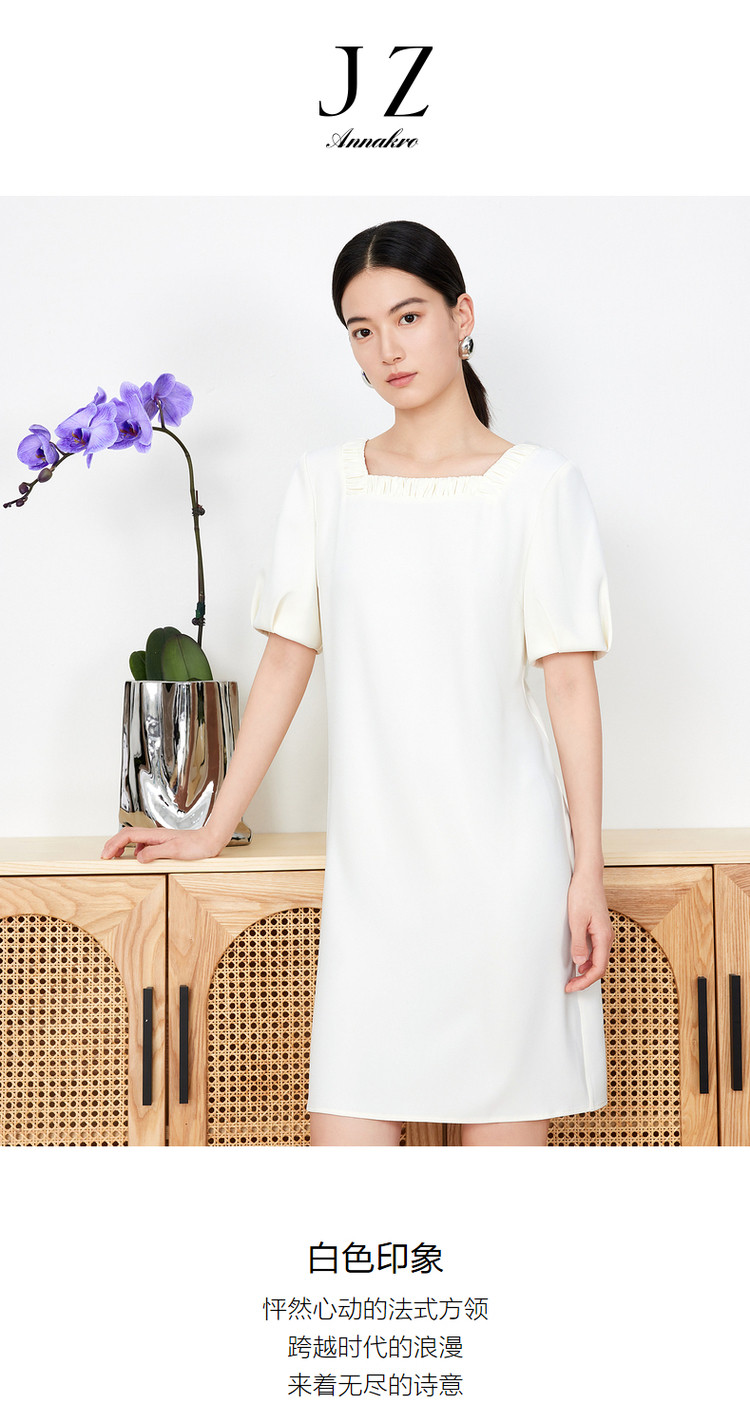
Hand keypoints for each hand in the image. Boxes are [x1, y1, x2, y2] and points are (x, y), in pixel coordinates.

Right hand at [100, 826, 221, 862]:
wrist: (211, 840)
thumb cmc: (197, 845)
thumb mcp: (175, 851)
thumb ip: (155, 853)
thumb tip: (138, 857)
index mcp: (155, 835)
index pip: (127, 835)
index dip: (113, 844)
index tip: (105, 856)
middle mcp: (155, 835)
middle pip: (127, 835)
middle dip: (113, 844)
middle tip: (105, 857)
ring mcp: (159, 839)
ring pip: (134, 840)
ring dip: (122, 847)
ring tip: (116, 857)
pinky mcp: (164, 844)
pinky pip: (144, 845)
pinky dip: (135, 851)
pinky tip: (138, 858)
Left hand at [564, 868, 613, 992]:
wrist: (588, 877)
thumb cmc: (583, 894)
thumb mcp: (576, 920)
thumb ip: (579, 942)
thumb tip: (580, 962)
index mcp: (604, 936)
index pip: (598, 968)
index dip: (585, 981)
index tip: (572, 986)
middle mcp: (607, 937)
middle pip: (600, 966)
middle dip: (585, 980)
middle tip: (570, 986)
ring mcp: (603, 933)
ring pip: (598, 959)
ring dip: (586, 971)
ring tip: (572, 978)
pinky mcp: (599, 929)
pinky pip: (596, 950)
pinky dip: (588, 960)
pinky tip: (578, 962)